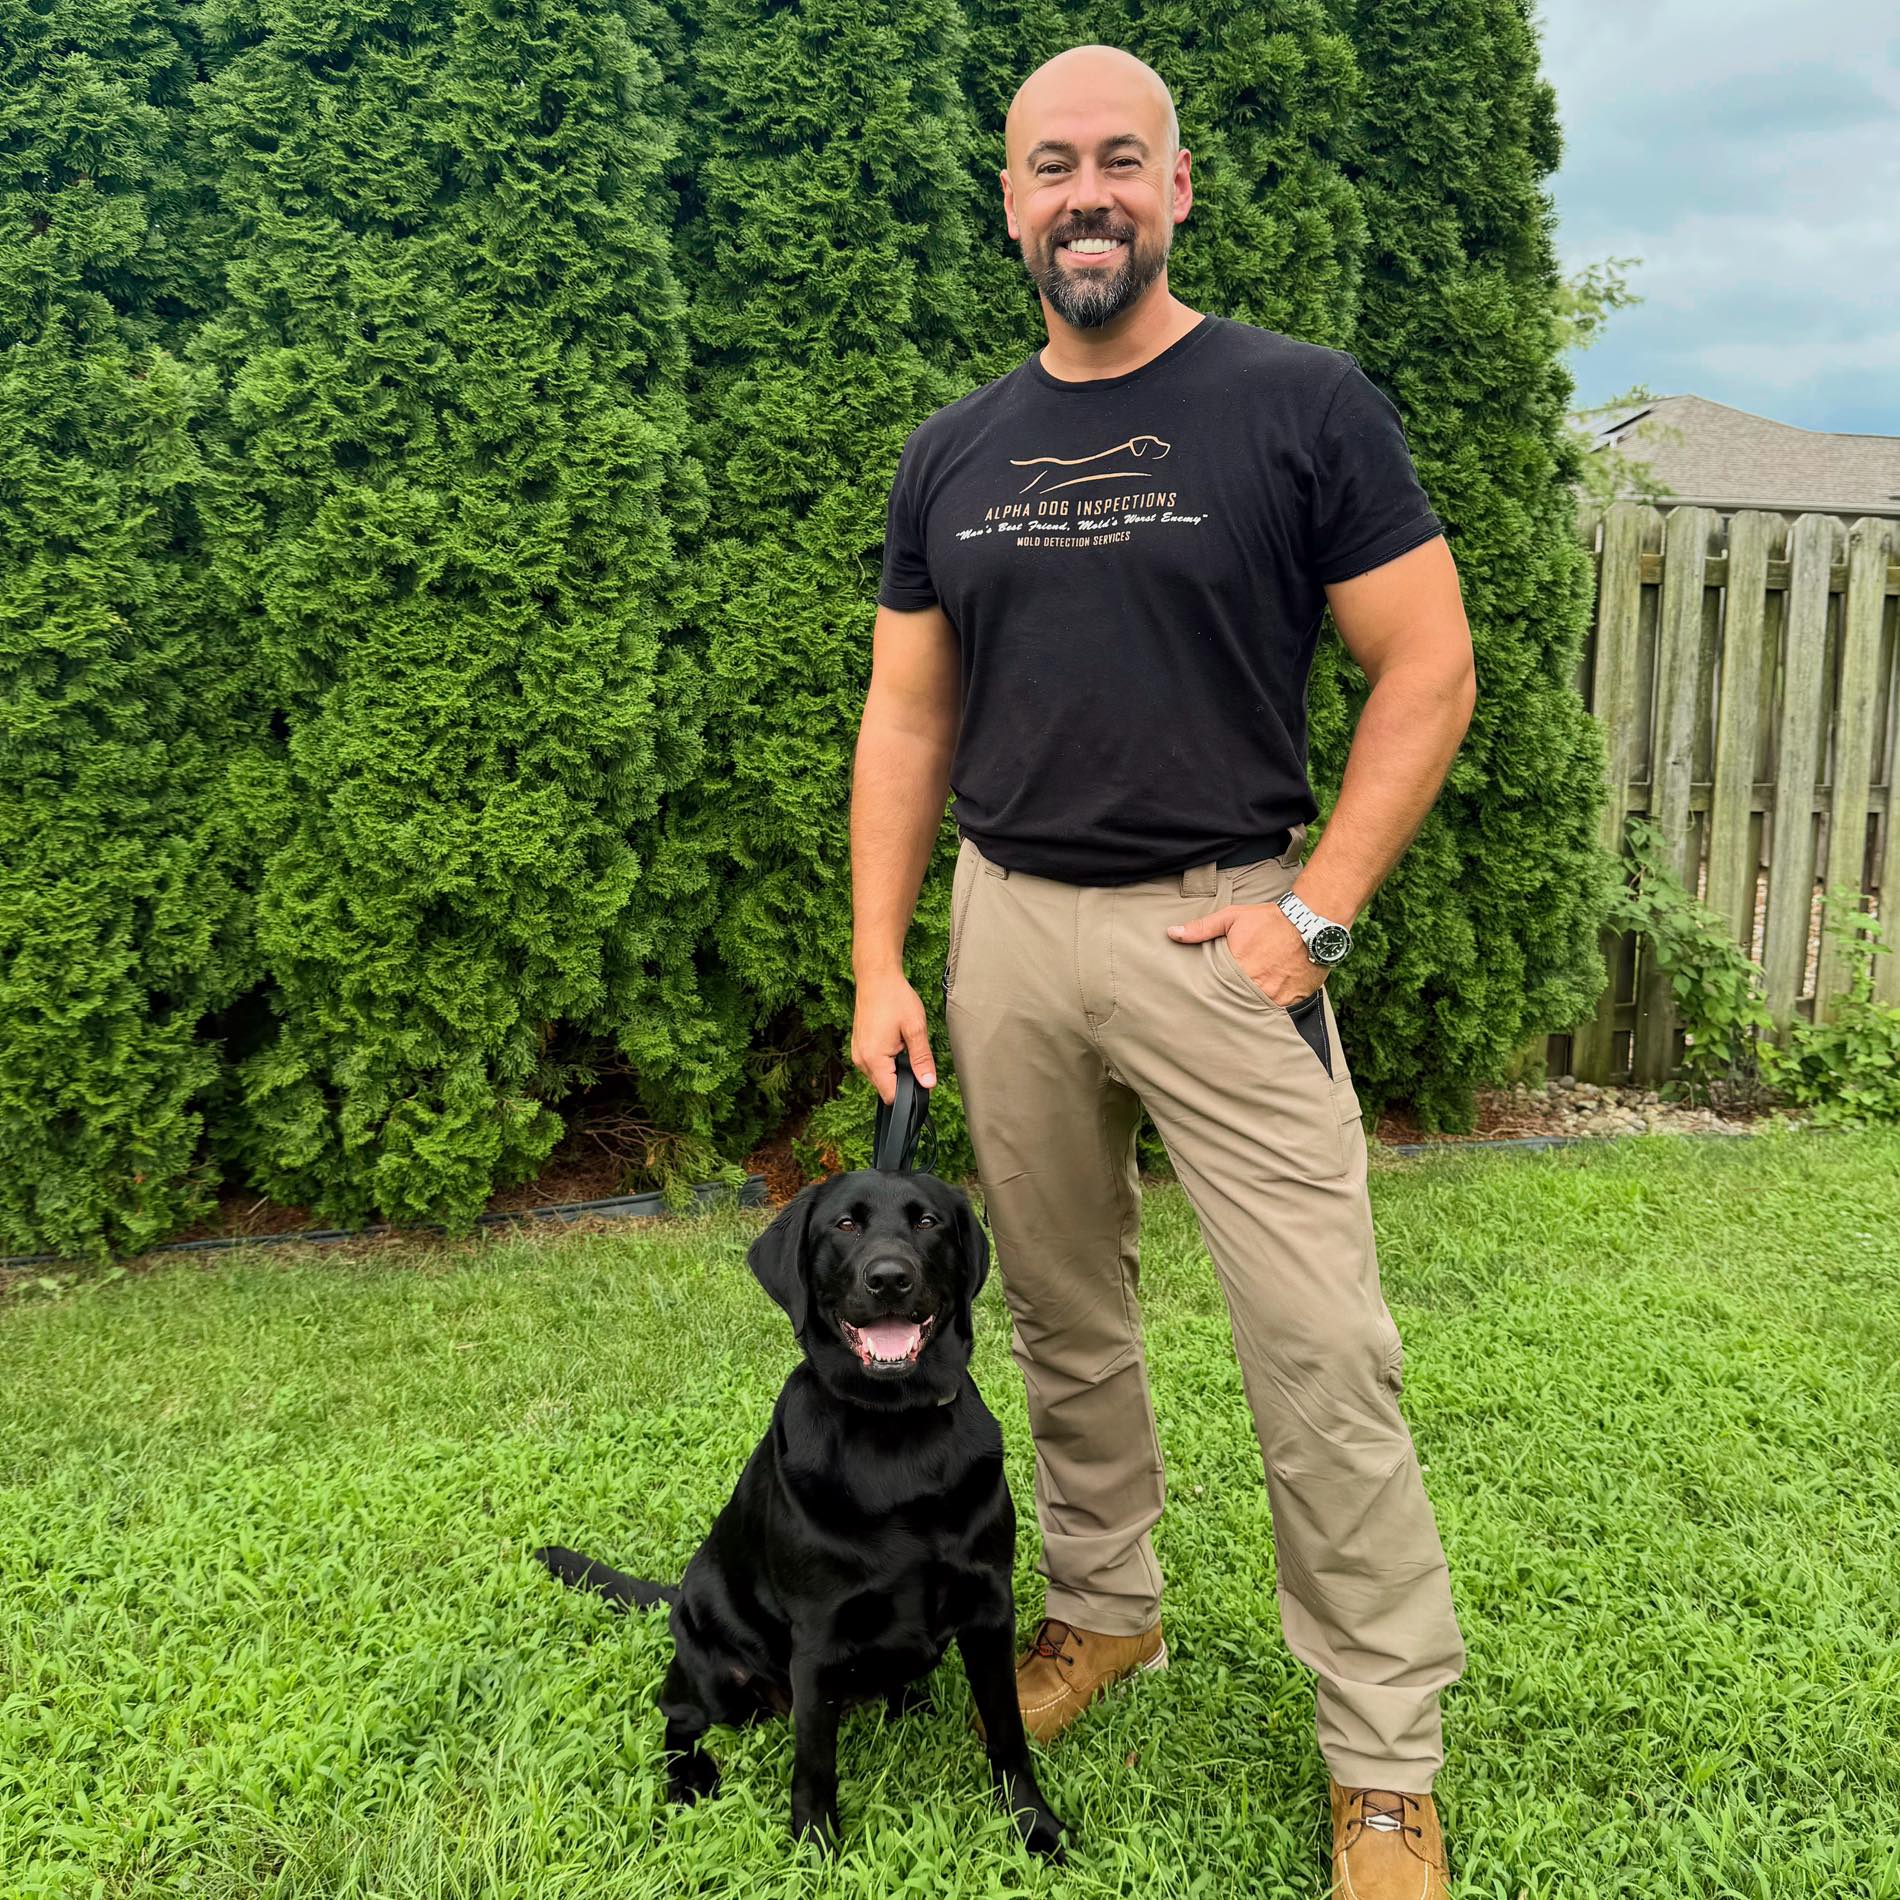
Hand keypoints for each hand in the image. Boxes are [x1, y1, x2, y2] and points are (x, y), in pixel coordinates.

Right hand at [850, 971, 937, 1104]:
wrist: (876, 978)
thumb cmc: (895, 998)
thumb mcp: (915, 1029)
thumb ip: (922, 1060)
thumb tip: (929, 1084)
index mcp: (873, 1059)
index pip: (891, 1096)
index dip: (909, 1092)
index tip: (920, 1077)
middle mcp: (861, 1060)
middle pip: (885, 1087)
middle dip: (902, 1077)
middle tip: (912, 1051)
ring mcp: (858, 1054)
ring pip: (880, 1076)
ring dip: (894, 1067)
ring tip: (902, 1042)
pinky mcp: (859, 1047)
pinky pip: (875, 1064)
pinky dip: (887, 1059)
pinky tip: (894, 1040)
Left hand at [1166, 902, 1324, 1008]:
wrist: (1312, 921)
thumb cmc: (1270, 919)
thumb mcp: (1232, 918)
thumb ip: (1202, 928)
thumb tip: (1172, 933)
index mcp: (1238, 970)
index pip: (1218, 992)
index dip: (1213, 996)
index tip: (1208, 998)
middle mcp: (1259, 987)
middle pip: (1238, 1005)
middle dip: (1231, 1006)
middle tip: (1225, 1006)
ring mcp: (1279, 996)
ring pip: (1259, 1011)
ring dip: (1252, 1008)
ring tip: (1245, 1007)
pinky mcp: (1297, 999)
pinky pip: (1282, 1011)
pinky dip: (1274, 1007)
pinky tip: (1269, 1003)